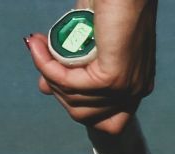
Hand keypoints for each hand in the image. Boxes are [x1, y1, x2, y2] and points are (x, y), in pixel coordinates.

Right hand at [25, 0, 156, 134]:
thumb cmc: (110, 4)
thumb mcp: (86, 44)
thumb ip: (70, 69)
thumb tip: (44, 89)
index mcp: (136, 86)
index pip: (104, 121)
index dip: (73, 104)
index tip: (52, 81)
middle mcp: (136, 91)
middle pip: (84, 115)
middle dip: (57, 90)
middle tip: (43, 58)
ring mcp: (127, 88)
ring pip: (74, 100)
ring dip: (49, 74)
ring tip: (37, 45)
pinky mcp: (114, 79)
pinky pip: (71, 84)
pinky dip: (49, 68)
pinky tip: (39, 48)